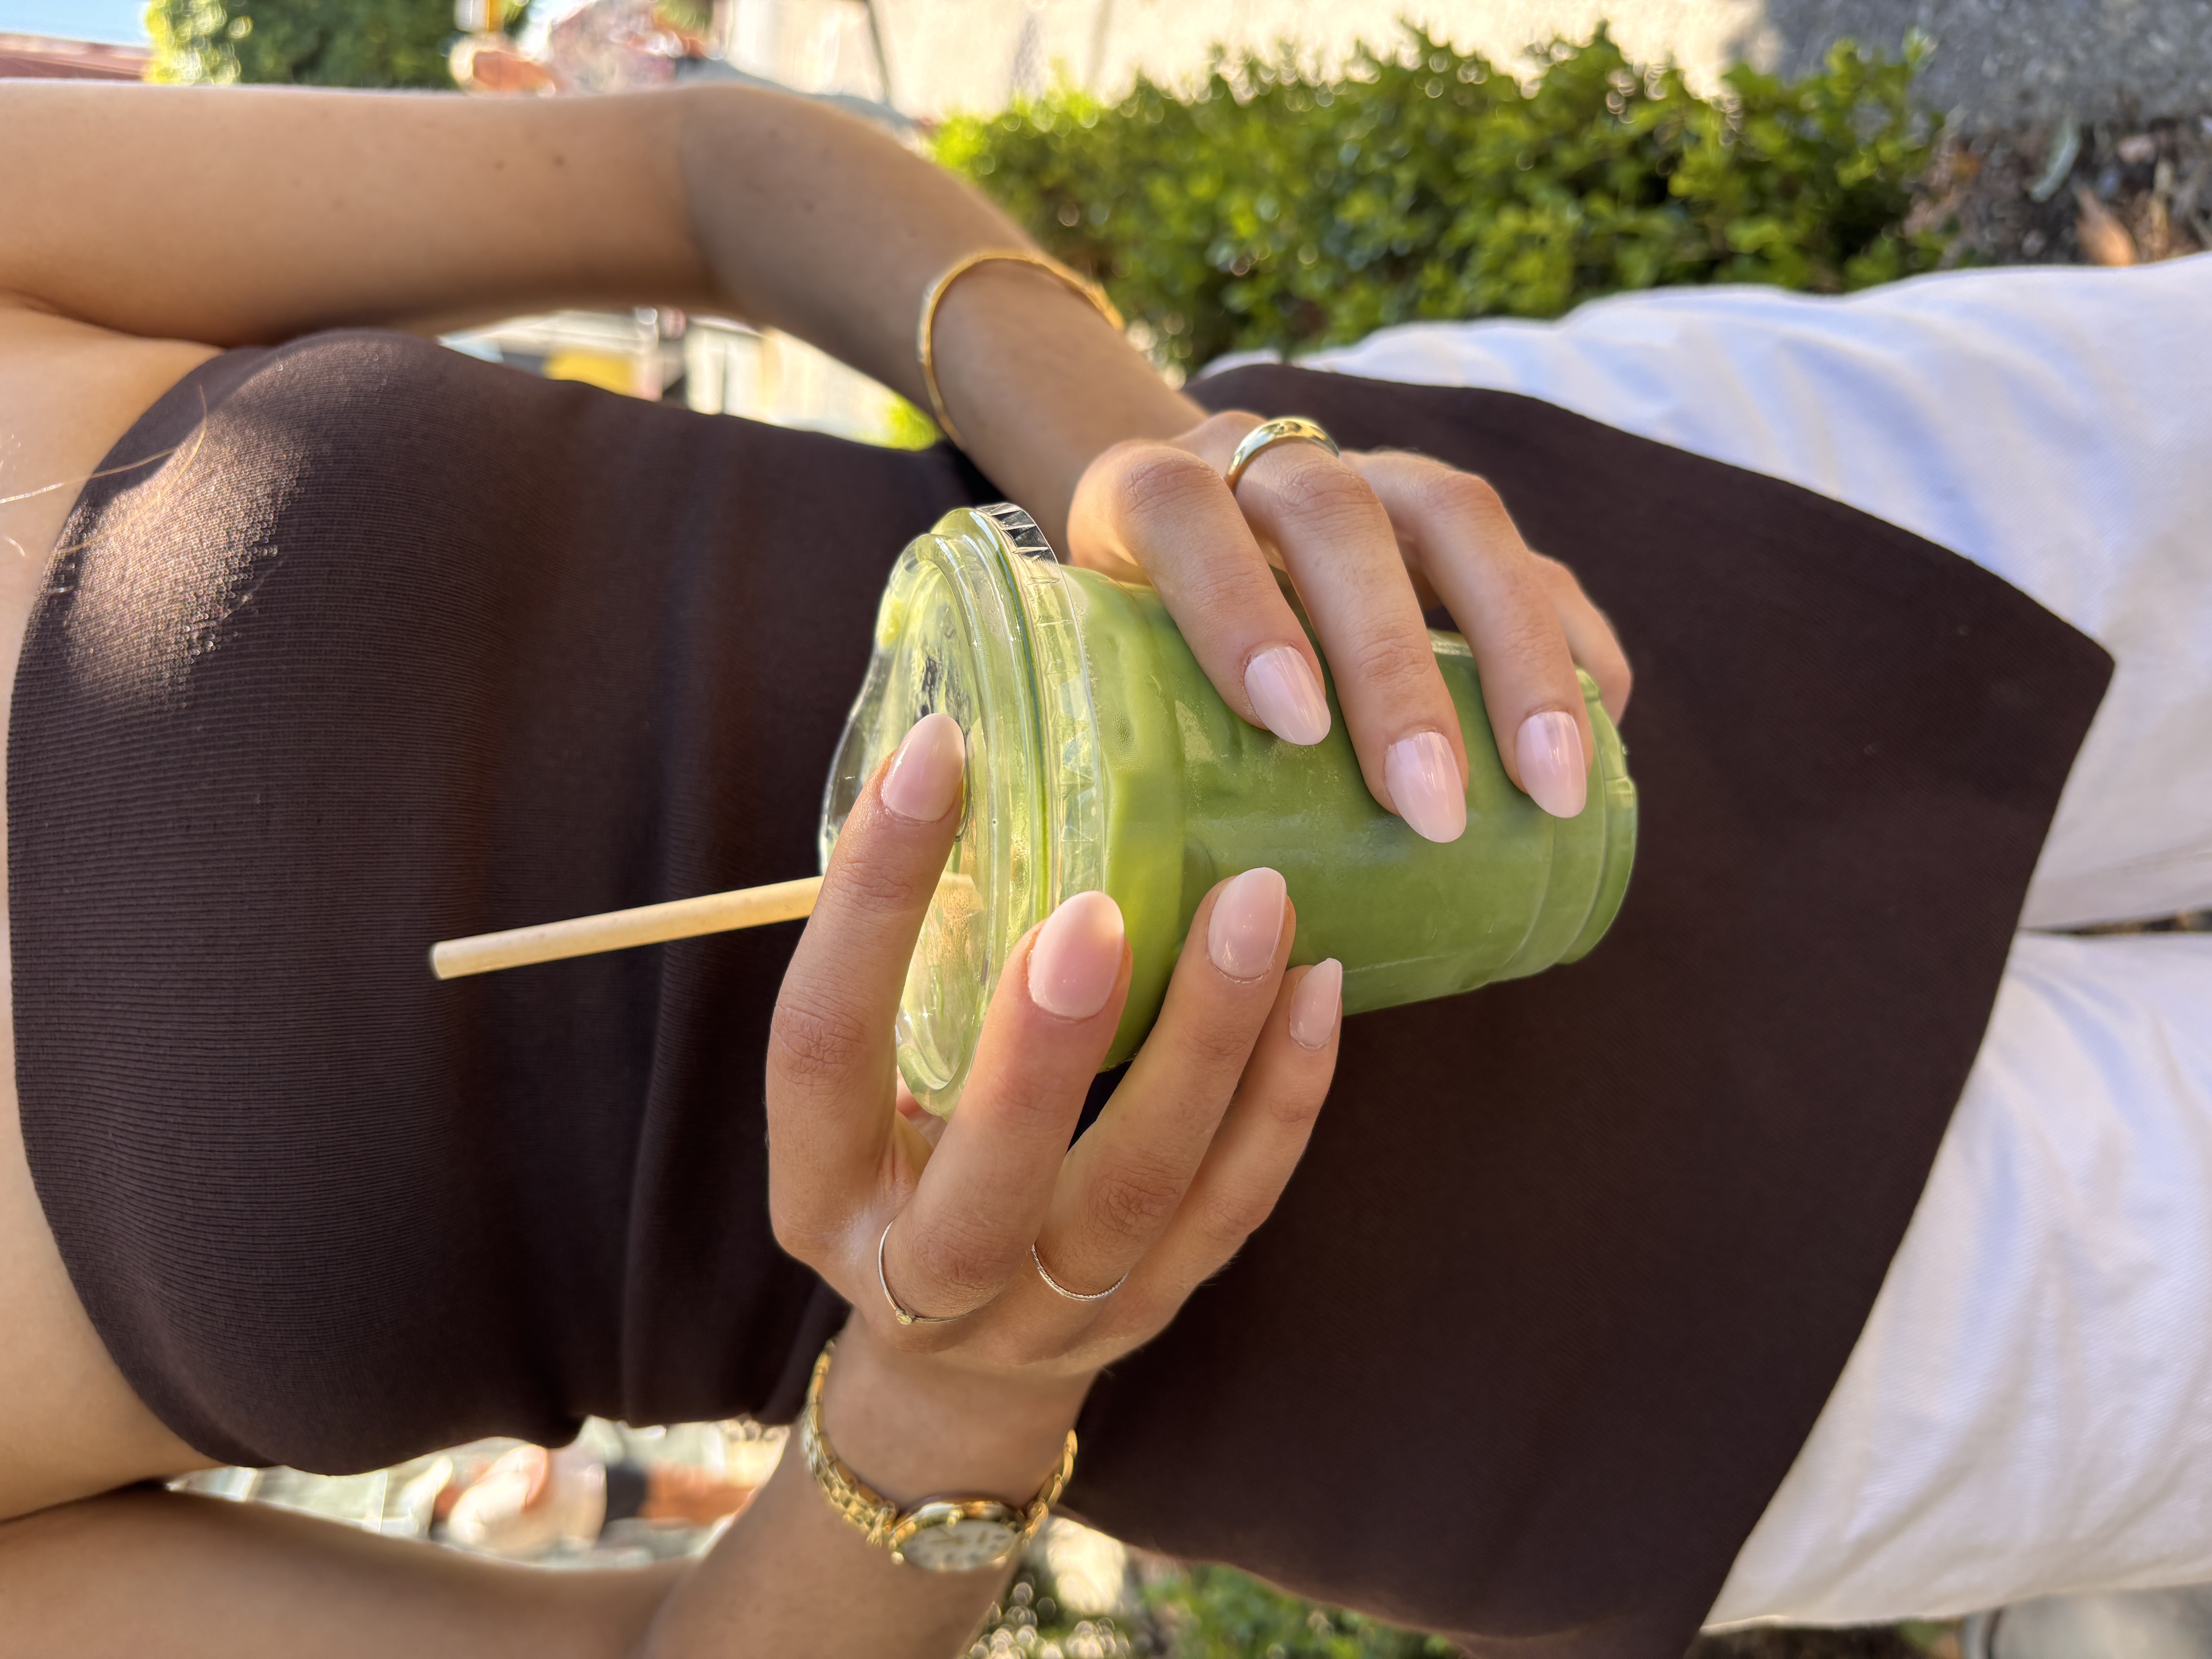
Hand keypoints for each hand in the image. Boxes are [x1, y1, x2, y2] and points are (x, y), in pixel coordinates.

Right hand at [765, 712, 1340, 1498]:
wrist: (958, 1371)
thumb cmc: (905, 1169)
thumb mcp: (868, 1093)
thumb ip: (910, 971)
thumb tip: (975, 744)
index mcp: (821, 1190)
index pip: (822, 1047)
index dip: (871, 902)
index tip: (938, 753)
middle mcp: (922, 1277)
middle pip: (985, 1181)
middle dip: (1046, 1046)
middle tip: (1101, 904)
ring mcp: (1047, 1314)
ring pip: (1138, 1193)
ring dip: (1206, 1046)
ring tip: (1258, 906)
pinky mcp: (1153, 1313)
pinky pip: (1232, 1208)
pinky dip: (1284, 1098)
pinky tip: (1319, 990)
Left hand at [1065, 410, 1632, 839]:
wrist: (1168, 526)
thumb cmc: (1121, 639)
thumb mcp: (1082, 669)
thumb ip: (1090, 747)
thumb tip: (1113, 915)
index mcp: (1148, 493)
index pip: (1182, 514)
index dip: (1234, 605)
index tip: (1292, 723)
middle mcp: (1267, 465)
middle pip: (1337, 522)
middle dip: (1393, 668)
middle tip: (1431, 809)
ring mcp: (1372, 477)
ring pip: (1456, 521)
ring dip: (1515, 656)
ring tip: (1550, 788)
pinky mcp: (1449, 521)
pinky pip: (1532, 559)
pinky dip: (1571, 640)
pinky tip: (1601, 730)